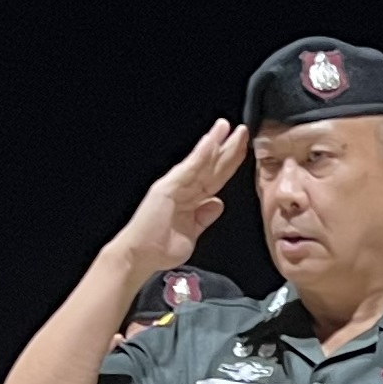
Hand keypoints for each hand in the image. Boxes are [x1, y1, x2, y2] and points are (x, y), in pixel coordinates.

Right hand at [121, 120, 247, 269]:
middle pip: (211, 166)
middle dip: (228, 148)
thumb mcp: (191, 234)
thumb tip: (217, 204)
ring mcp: (175, 186)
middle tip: (242, 131)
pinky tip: (211, 142)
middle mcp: (183, 189)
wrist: (139, 256)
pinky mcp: (168, 187)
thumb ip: (203, 218)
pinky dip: (200, 154)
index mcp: (191, 200)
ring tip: (227, 128)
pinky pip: (188, 168)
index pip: (215, 178)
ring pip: (201, 162)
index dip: (229, 164)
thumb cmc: (159, 248)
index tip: (243, 151)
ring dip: (215, 143)